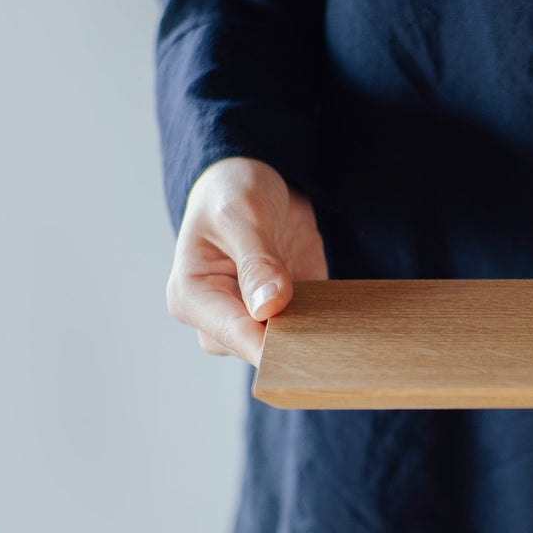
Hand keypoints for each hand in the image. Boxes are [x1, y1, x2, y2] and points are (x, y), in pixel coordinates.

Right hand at [167, 157, 327, 364]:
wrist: (254, 183)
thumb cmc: (232, 193)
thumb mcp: (242, 215)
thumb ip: (257, 262)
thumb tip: (268, 308)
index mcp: (192, 296)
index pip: (232, 333)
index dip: (267, 346)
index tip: (301, 350)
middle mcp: (218, 316)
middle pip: (257, 349)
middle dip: (291, 343)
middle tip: (325, 338)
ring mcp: (251, 319)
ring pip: (284, 346)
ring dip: (311, 336)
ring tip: (335, 322)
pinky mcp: (284, 314)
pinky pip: (306, 332)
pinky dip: (324, 326)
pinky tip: (341, 316)